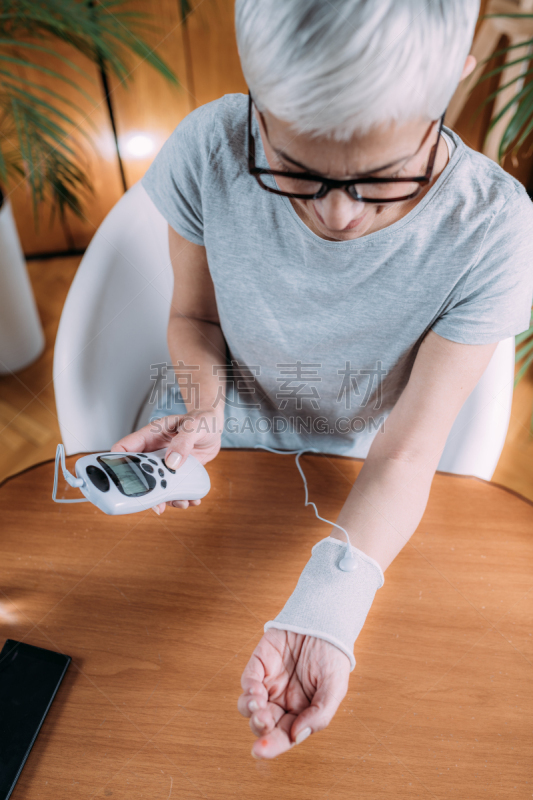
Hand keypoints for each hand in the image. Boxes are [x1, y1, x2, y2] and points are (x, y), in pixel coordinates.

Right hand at [110, 408, 221, 513]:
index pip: (125, 448)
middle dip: (146, 490)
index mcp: (150, 436)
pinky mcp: (176, 472)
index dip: (118, 463)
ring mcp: (164, 463)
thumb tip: (171, 462)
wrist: (214, 427)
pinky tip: (192, 500)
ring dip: (166, 498)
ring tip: (181, 503)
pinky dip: (181, 497)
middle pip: (140, 474)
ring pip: (157, 485)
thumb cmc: (202, 419)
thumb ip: (183, 442)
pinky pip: (173, 488)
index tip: (121, 479)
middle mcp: (154, 451)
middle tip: (157, 503)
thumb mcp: (194, 426)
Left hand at [238, 628, 349, 758]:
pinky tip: (255, 691)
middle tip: (263, 720)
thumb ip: (319, 715)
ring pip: (249, 706)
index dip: (271, 745)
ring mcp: (268, 683)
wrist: (325, 623)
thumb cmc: (332, 658)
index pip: (284, 735)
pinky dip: (248, 688)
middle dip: (259, 727)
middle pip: (263, 724)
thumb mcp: (335, 689)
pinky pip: (248, 680)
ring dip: (250, 710)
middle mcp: (281, 701)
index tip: (260, 750)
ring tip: (257, 705)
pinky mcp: (259, 663)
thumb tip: (297, 736)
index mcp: (300, 713)